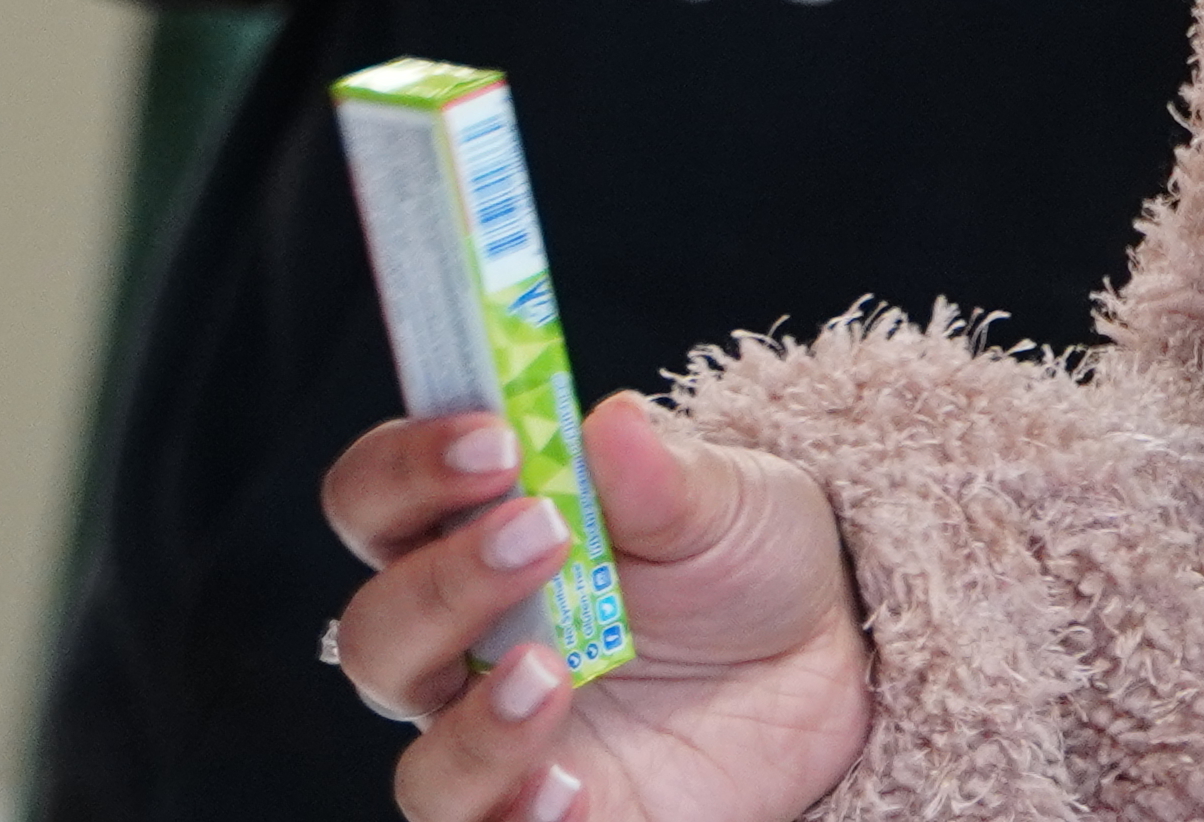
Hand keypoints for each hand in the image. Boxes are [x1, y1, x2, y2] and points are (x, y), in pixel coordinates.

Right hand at [327, 392, 871, 821]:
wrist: (828, 660)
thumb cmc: (745, 561)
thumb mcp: (730, 500)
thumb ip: (663, 475)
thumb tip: (610, 421)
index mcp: (474, 539)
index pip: (378, 499)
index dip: (407, 468)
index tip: (492, 440)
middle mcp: (463, 650)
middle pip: (375, 632)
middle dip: (442, 584)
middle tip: (541, 534)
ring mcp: (497, 747)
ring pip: (423, 767)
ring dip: (474, 726)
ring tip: (551, 674)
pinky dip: (523, 821)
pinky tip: (572, 788)